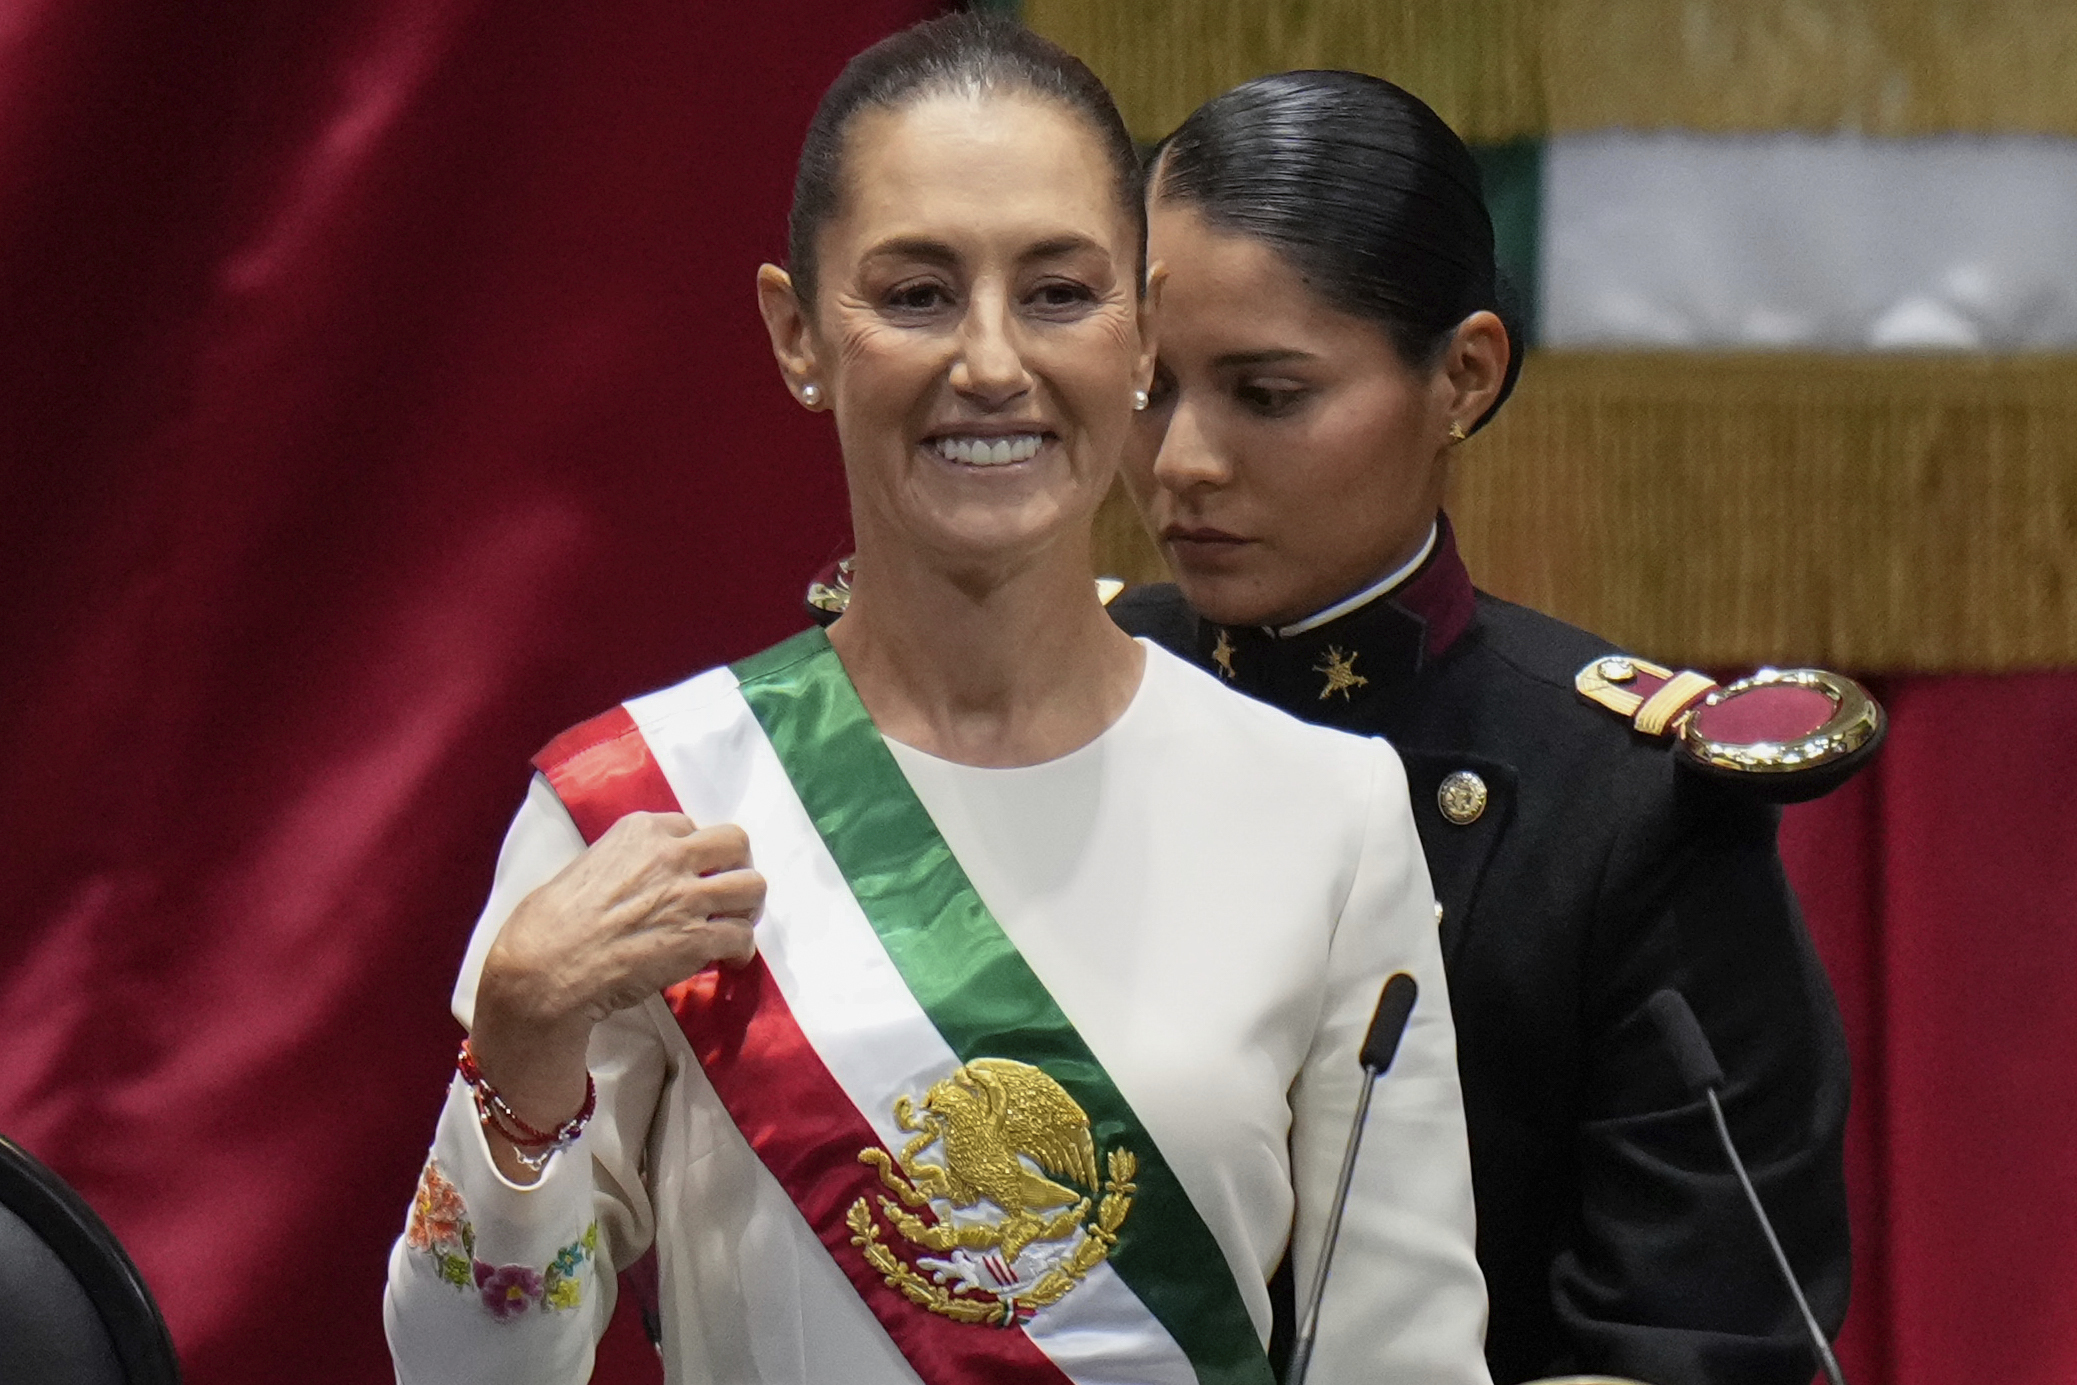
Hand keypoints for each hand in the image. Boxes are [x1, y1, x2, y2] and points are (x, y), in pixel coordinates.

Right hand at [469, 813, 763, 1135]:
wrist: (544, 969)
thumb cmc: (549, 923)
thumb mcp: (587, 865)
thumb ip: (627, 861)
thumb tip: (642, 879)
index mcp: (641, 831)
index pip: (691, 828)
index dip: (695, 855)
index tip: (691, 875)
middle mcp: (670, 855)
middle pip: (736, 843)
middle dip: (737, 868)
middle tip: (728, 893)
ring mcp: (687, 896)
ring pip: (753, 887)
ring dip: (746, 908)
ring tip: (733, 925)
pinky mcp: (696, 939)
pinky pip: (742, 937)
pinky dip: (741, 951)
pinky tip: (728, 961)